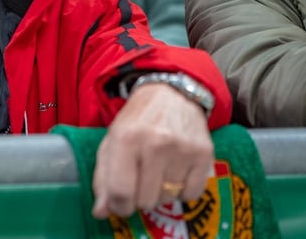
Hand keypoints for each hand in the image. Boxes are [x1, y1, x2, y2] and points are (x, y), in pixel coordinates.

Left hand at [91, 83, 212, 217]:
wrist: (170, 94)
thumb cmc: (137, 122)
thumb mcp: (112, 141)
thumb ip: (103, 178)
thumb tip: (102, 212)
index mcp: (126, 138)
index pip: (121, 192)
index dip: (118, 206)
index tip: (120, 203)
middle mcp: (155, 143)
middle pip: (145, 200)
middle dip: (140, 196)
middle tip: (141, 178)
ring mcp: (182, 149)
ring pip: (167, 198)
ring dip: (160, 191)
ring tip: (158, 170)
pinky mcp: (203, 154)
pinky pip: (190, 194)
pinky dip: (182, 190)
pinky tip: (176, 171)